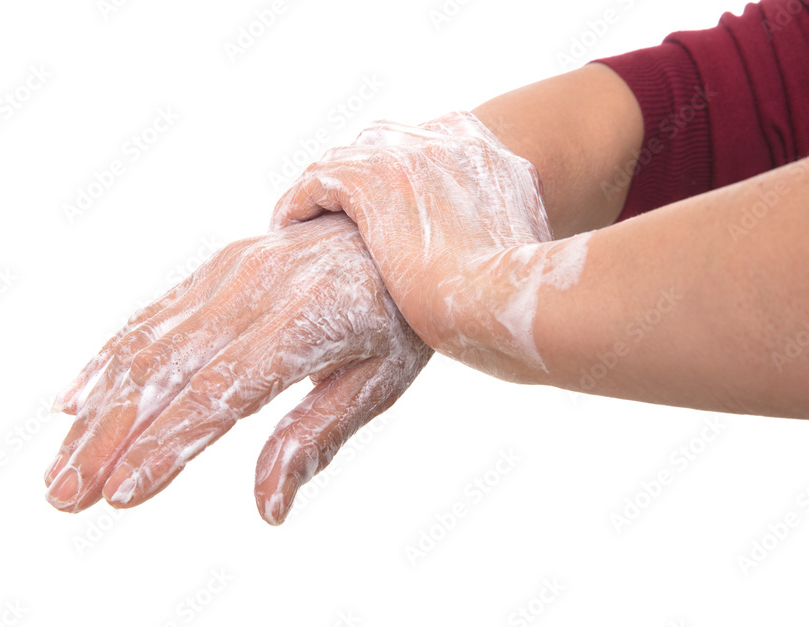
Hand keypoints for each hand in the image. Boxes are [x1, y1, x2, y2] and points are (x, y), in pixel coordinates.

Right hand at [45, 214, 430, 524]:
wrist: (392, 226)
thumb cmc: (394, 314)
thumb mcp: (379, 380)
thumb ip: (316, 438)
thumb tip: (267, 510)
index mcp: (305, 323)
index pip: (222, 394)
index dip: (168, 445)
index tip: (122, 494)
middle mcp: (254, 291)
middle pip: (165, 374)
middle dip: (108, 441)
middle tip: (64, 498)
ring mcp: (227, 273)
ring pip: (142, 348)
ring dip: (95, 414)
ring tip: (58, 471)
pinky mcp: (212, 268)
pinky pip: (148, 317)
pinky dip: (105, 362)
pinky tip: (74, 403)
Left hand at [271, 112, 584, 380]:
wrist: (508, 303)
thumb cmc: (519, 299)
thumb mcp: (520, 250)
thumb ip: (497, 235)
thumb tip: (487, 257)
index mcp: (489, 153)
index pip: (428, 151)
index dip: (397, 183)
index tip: (382, 216)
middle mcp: (450, 140)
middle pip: (383, 147)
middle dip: (358, 184)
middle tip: (338, 222)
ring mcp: (410, 155)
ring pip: (346, 161)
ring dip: (324, 194)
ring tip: (305, 226)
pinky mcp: (372, 180)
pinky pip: (318, 181)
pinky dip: (299, 203)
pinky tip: (289, 229)